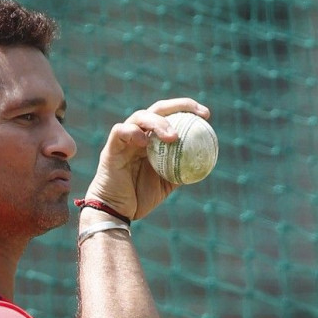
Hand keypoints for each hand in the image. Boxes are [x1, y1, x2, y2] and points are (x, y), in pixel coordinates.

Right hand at [85, 98, 210, 219]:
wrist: (117, 211)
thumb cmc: (140, 198)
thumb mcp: (167, 184)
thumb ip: (181, 171)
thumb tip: (203, 162)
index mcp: (152, 140)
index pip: (170, 116)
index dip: (187, 110)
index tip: (206, 116)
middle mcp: (139, 134)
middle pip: (158, 109)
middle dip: (179, 105)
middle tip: (199, 114)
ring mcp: (124, 139)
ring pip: (140, 117)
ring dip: (158, 122)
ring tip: (173, 136)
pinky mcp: (111, 148)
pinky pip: (121, 131)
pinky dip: (133, 133)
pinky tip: (145, 142)